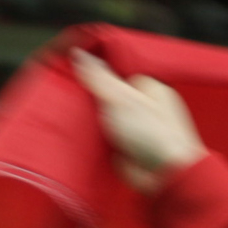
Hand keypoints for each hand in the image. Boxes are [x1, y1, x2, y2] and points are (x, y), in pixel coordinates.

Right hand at [72, 50, 206, 193]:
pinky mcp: (127, 145)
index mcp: (150, 88)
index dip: (96, 69)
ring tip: (63, 105)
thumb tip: (79, 52)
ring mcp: (136, 126)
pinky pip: (104, 132)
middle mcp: (145, 105)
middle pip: (110, 92)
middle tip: (64, 88)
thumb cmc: (151, 132)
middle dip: (90, 93)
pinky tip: (74, 127)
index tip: (71, 67)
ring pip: (105, 113)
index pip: (118, 70)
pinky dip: (92, 131)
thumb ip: (99, 77)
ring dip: (89, 114)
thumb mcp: (121, 98)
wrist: (164, 175)